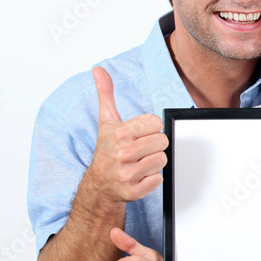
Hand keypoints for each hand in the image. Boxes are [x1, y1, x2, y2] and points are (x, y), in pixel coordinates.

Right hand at [88, 67, 168, 201]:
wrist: (99, 184)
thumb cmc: (106, 150)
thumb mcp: (106, 121)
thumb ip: (106, 94)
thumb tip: (98, 69)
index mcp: (118, 134)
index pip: (155, 123)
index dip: (150, 127)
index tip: (139, 133)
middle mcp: (122, 153)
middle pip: (162, 141)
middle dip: (154, 144)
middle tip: (140, 149)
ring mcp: (127, 174)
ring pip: (162, 160)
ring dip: (154, 161)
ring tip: (139, 161)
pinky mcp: (134, 191)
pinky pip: (159, 179)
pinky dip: (152, 178)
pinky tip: (139, 175)